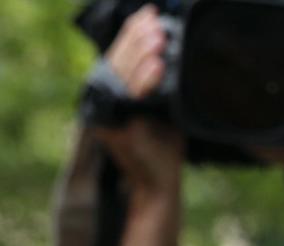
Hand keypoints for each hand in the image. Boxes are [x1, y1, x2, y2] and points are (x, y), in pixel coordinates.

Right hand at [93, 5, 183, 194]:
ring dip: (141, 54)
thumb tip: (173, 53)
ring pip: (122, 75)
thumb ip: (162, 84)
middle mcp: (104, 100)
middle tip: (156, 22)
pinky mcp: (116, 127)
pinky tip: (158, 67)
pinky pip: (132, 98)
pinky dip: (144, 81)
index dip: (133, 32)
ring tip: (159, 38)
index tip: (150, 13)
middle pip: (118, 59)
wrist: (159, 185)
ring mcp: (108, 113)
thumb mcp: (163, 108)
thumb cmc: (164, 147)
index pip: (120, 53)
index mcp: (113, 92)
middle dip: (137, 38)